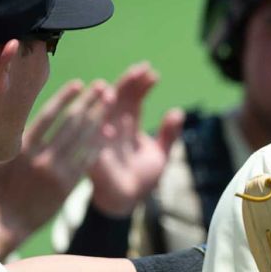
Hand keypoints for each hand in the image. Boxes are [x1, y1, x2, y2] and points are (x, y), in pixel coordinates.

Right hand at [0, 80, 111, 257]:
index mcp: (21, 146)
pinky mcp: (67, 186)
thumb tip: (14, 108)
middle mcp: (40, 157)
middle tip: (104, 87)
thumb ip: (10, 136)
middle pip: (71, 123)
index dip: (65, 98)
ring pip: (82, 139)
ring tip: (110, 103)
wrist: (7, 222)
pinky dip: (98, 145)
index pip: (49, 115)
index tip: (79, 84)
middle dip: (90, 102)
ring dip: (99, 118)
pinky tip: (108, 133)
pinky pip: (86, 160)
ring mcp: (55, 172)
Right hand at [88, 62, 184, 216]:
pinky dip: (98, 137)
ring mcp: (101, 142)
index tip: (153, 73)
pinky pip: (92, 147)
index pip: (133, 99)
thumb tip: (178, 112)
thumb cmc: (141, 178)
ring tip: (117, 87)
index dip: (141, 86)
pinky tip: (108, 126)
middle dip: (128, 84)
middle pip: (118, 101)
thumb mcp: (160, 154)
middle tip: (141, 70)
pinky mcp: (93, 160)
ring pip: (102, 117)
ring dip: (108, 103)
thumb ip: (170, 134)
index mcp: (126, 126)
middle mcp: (112, 129)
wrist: (127, 202)